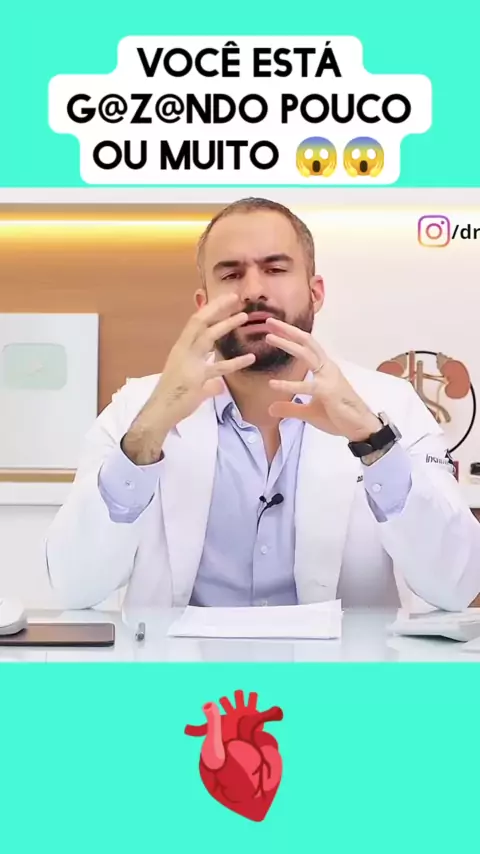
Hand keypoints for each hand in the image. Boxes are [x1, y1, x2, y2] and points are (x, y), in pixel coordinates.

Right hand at [123, 294, 253, 462]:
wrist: (159, 412)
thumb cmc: (172, 397)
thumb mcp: (188, 383)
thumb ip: (206, 381)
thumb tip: (218, 384)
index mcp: (180, 349)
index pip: (194, 322)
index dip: (209, 309)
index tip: (223, 300)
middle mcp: (183, 351)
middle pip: (200, 322)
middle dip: (217, 308)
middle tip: (234, 298)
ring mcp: (189, 364)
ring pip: (208, 338)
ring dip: (226, 325)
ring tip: (243, 317)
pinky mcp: (196, 379)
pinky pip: (219, 368)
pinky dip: (236, 362)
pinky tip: (250, 358)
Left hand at [264, 318, 380, 441]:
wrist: (360, 428)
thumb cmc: (339, 416)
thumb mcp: (309, 412)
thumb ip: (290, 408)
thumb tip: (271, 408)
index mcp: (324, 369)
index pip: (307, 347)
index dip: (291, 335)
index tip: (273, 328)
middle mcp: (327, 368)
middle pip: (307, 342)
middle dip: (288, 330)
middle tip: (269, 321)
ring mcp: (329, 378)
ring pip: (306, 355)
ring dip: (287, 344)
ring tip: (268, 337)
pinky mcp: (328, 392)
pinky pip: (306, 386)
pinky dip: (289, 385)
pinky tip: (273, 384)